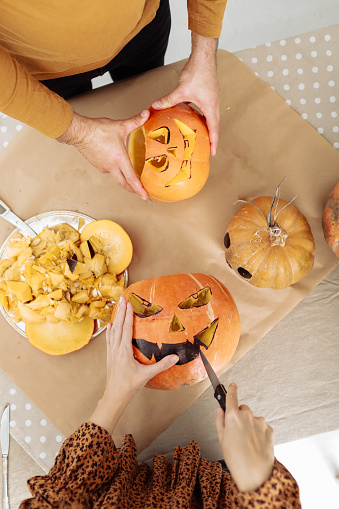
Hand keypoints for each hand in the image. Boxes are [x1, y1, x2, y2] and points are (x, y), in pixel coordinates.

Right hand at [57, 110, 149, 198]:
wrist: (80, 132)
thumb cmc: (97, 130)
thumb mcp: (120, 125)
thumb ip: (135, 121)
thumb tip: (146, 114)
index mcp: (119, 159)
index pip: (131, 178)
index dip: (139, 189)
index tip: (145, 196)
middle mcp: (111, 166)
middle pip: (124, 183)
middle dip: (133, 189)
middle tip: (139, 192)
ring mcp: (103, 167)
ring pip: (116, 175)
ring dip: (123, 177)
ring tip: (129, 174)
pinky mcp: (97, 165)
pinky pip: (108, 169)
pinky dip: (114, 168)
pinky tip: (114, 162)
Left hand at [90, 297, 178, 433]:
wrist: (115, 396)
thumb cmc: (129, 386)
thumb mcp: (147, 375)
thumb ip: (162, 365)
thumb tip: (175, 357)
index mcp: (124, 351)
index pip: (126, 329)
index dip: (128, 315)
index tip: (129, 303)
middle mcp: (116, 349)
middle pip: (118, 326)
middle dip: (120, 311)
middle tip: (122, 299)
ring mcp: (111, 352)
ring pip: (113, 331)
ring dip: (116, 318)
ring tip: (117, 307)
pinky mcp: (109, 356)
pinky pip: (109, 339)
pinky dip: (111, 330)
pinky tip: (111, 326)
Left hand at [152, 33, 218, 155]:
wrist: (204, 56)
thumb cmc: (197, 71)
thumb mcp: (182, 89)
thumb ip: (169, 99)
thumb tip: (155, 106)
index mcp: (210, 106)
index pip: (213, 128)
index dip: (213, 141)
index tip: (212, 152)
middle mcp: (213, 104)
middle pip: (214, 125)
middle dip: (211, 138)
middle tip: (207, 149)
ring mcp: (212, 99)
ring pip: (211, 118)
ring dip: (208, 128)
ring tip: (202, 137)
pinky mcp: (208, 94)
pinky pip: (207, 110)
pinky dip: (203, 118)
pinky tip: (194, 119)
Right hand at [216, 383, 274, 491]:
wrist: (256, 475)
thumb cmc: (237, 460)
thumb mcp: (222, 440)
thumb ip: (220, 421)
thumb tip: (221, 411)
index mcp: (233, 416)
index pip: (232, 396)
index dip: (232, 390)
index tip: (233, 386)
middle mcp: (247, 416)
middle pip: (243, 410)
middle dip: (240, 417)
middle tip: (237, 432)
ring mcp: (260, 422)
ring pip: (253, 419)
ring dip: (250, 426)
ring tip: (247, 443)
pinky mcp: (269, 429)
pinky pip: (262, 427)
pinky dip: (259, 433)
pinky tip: (255, 445)